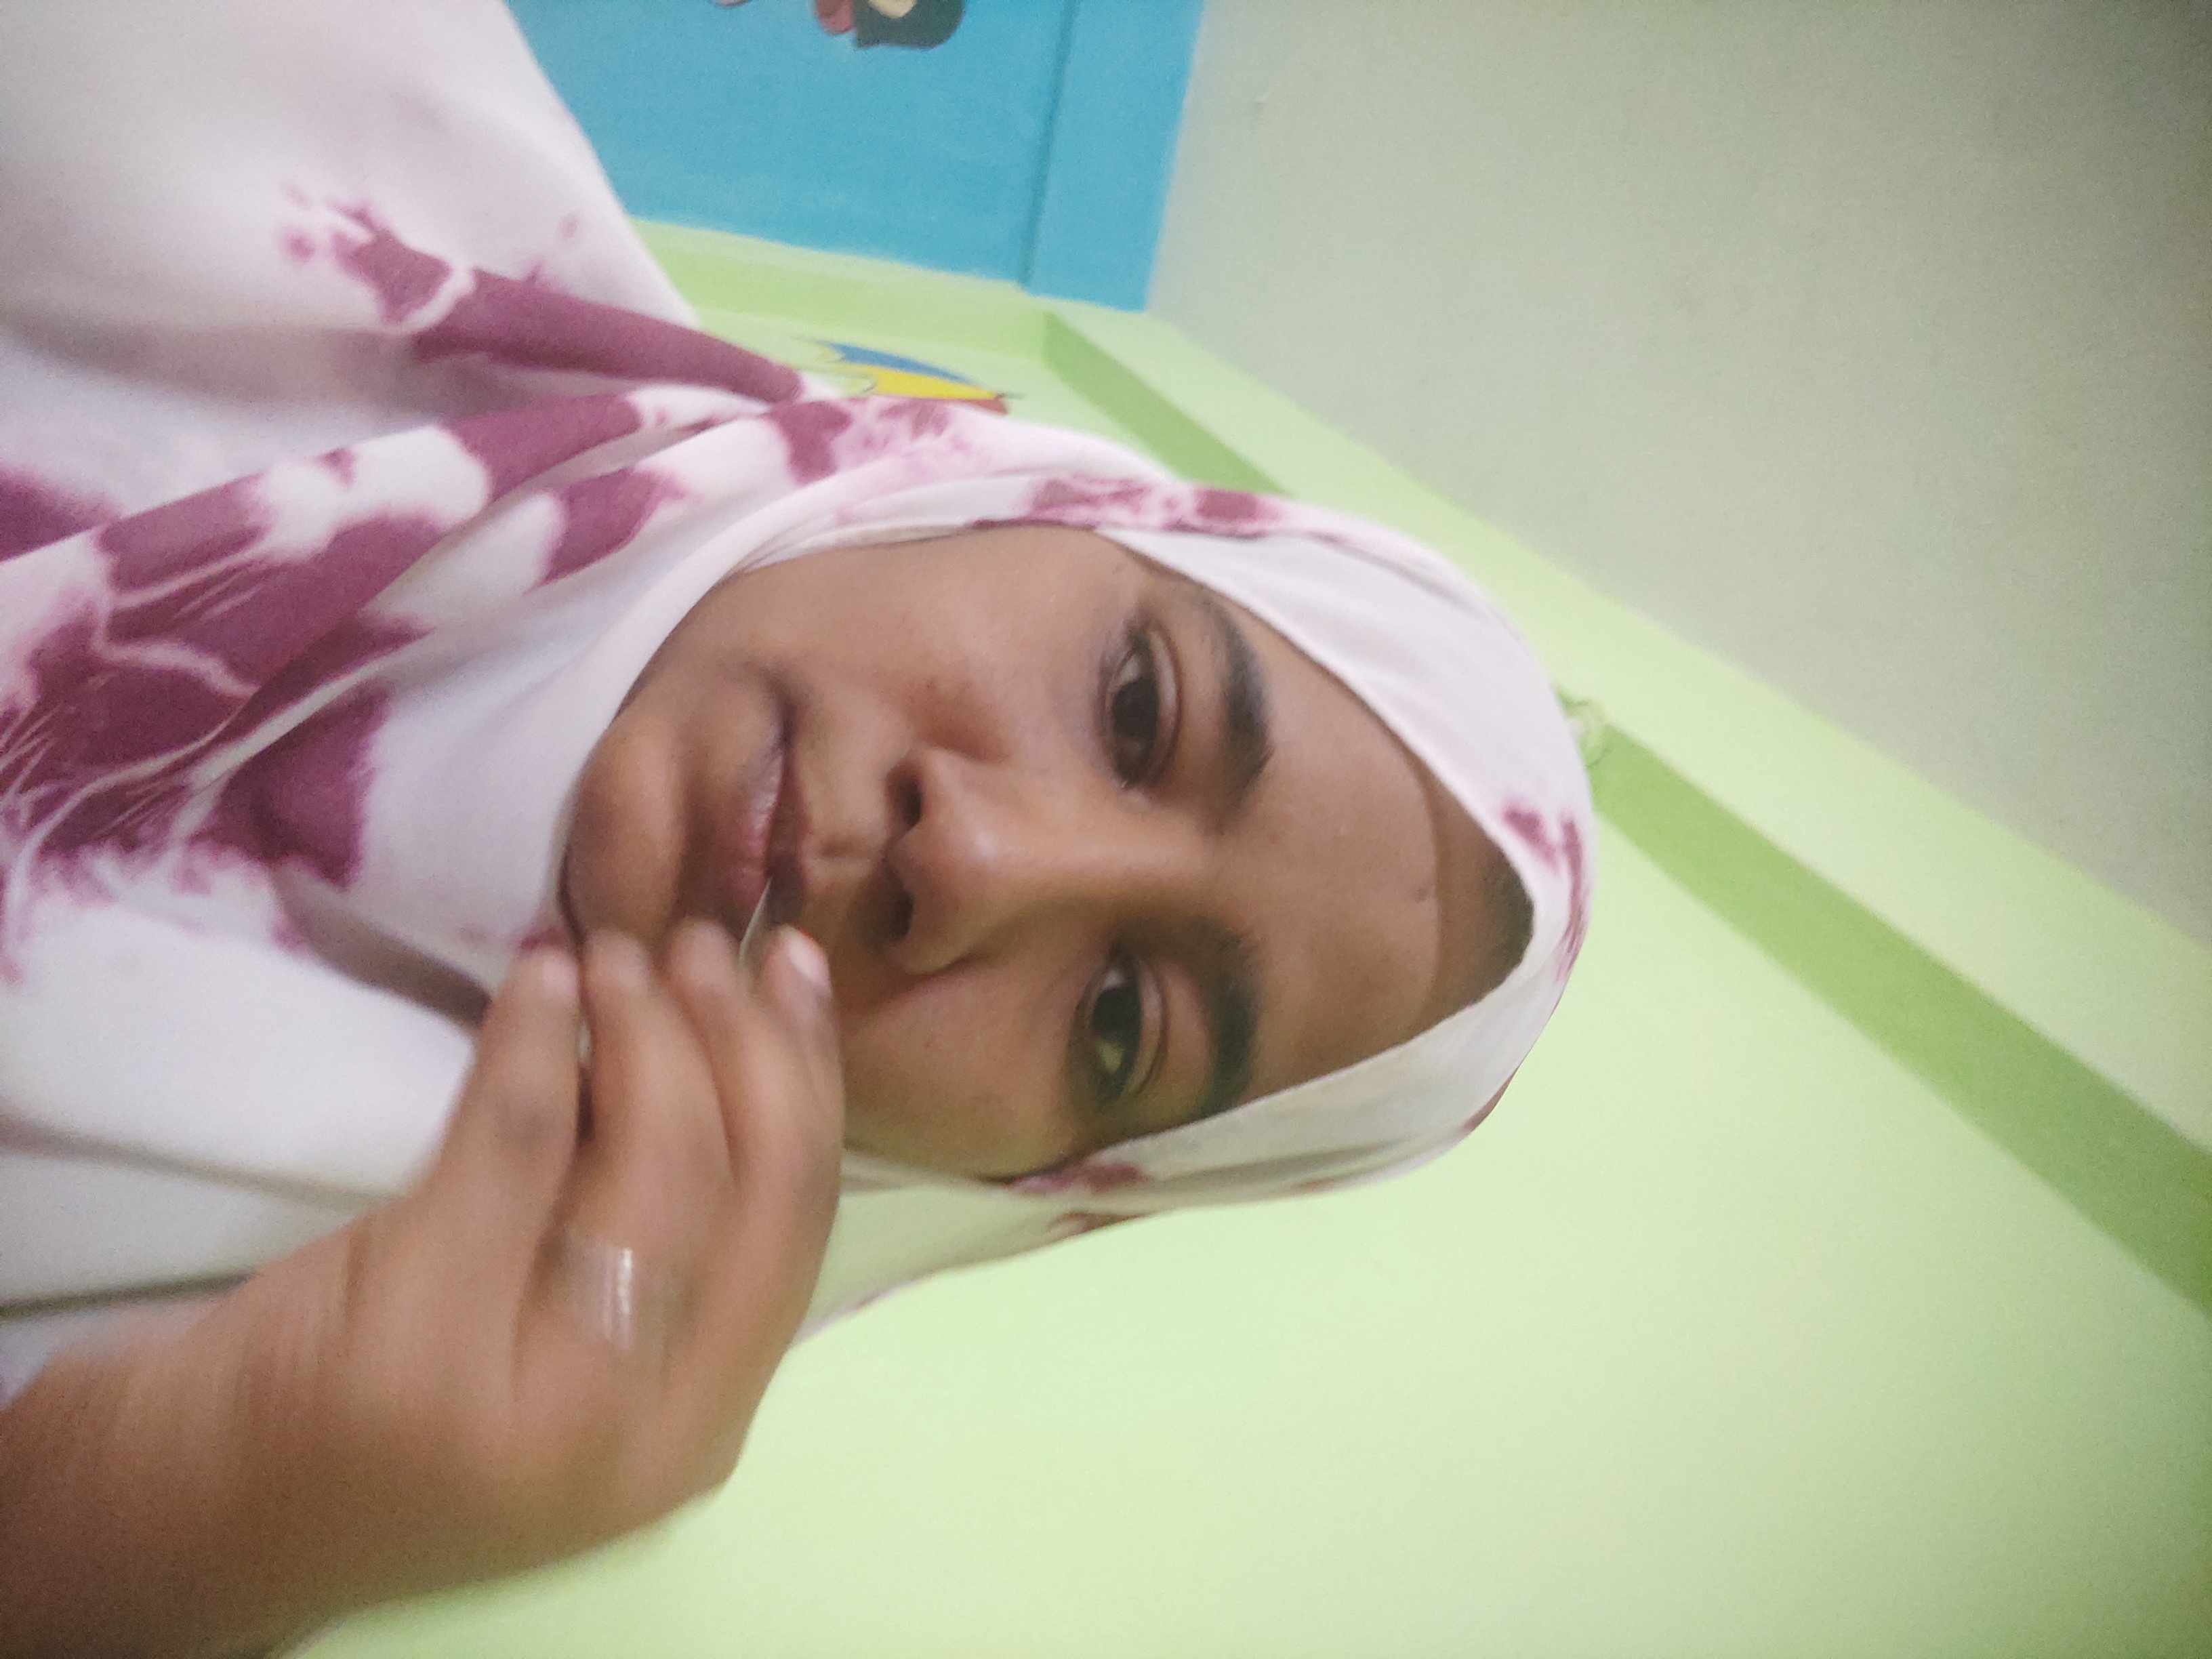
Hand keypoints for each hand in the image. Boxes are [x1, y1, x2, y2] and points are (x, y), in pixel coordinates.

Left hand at [206, 922, 842, 1626]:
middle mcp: (645, 1431)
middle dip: (740, 1039)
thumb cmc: (403, 1399)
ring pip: (656, 1162)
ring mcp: (539, 1398)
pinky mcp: (425, 1341)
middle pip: (746, 1187)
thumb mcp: (572, 1349)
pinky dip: (537, 1035)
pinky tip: (540, 977)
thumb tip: (727, 1033)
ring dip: (651, 1025)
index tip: (790, 968)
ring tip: (620, 954)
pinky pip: (520, 1140)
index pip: (800, 1225)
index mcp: (698, 1429)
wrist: (213, 1501)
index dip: (810, 1076)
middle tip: (705, 946)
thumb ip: (662, 1243)